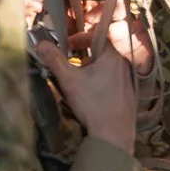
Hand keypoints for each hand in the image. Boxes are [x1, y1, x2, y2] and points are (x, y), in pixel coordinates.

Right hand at [34, 14, 139, 154]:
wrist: (113, 134)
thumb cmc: (92, 103)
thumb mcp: (69, 80)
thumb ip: (55, 60)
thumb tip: (40, 43)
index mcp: (112, 56)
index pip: (98, 35)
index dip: (81, 37)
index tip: (68, 46)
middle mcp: (124, 64)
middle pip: (103, 51)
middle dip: (84, 53)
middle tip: (70, 60)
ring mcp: (128, 80)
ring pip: (107, 66)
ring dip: (92, 67)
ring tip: (79, 78)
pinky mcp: (129, 94)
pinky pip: (113, 79)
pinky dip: (101, 79)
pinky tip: (92, 93)